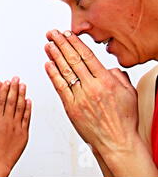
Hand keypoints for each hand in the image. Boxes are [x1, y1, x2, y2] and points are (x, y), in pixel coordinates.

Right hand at [0, 77, 31, 176]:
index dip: (3, 89)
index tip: (5, 81)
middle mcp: (6, 121)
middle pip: (10, 101)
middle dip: (13, 87)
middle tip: (15, 78)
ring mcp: (15, 127)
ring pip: (20, 107)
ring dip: (22, 94)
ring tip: (23, 85)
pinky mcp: (23, 133)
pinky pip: (26, 118)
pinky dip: (28, 108)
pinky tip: (28, 100)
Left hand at [44, 29, 139, 157]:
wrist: (117, 143)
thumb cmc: (123, 121)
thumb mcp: (129, 93)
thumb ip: (118, 76)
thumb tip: (107, 67)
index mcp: (107, 81)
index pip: (87, 56)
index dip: (75, 42)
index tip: (67, 34)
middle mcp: (93, 87)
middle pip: (73, 60)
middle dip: (61, 44)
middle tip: (52, 34)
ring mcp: (80, 97)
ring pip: (65, 71)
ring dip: (54, 55)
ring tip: (47, 44)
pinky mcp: (71, 108)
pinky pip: (59, 87)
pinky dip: (52, 74)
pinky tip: (47, 64)